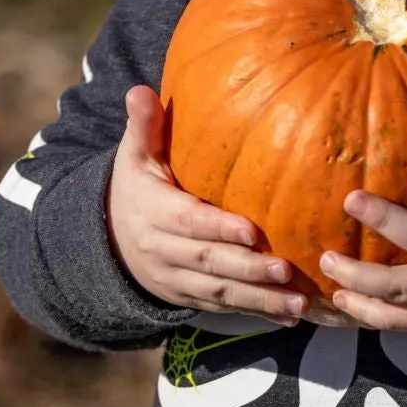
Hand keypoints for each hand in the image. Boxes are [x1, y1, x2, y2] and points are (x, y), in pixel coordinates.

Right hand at [107, 85, 305, 326]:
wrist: (108, 240)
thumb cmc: (136, 188)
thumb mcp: (134, 156)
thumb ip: (143, 126)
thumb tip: (139, 90)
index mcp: (153, 212)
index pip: (187, 222)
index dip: (218, 229)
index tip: (252, 231)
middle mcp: (163, 250)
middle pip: (207, 262)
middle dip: (247, 269)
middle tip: (286, 269)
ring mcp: (175, 280)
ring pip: (218, 292)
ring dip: (259, 299)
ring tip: (298, 302)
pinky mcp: (188, 298)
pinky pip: (222, 308)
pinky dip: (255, 314)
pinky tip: (292, 316)